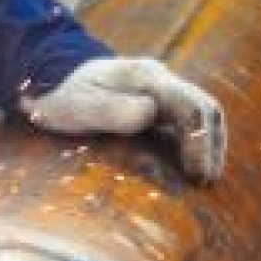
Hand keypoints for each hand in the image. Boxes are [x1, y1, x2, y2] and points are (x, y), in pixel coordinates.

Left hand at [21, 57, 226, 183]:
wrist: (48, 81)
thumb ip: (111, 110)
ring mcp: (158, 93)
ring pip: (199, 116)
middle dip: (212, 147)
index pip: (192, 108)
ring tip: (204, 179)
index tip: (198, 174)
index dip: (201, 143)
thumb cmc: (61, 95)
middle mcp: (159, 82)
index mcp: (146, 77)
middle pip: (205, 110)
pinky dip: (193, 145)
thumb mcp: (78, 105)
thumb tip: (150, 114)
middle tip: (207, 182)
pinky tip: (189, 169)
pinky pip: (184, 124)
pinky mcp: (154, 106)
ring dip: (207, 146)